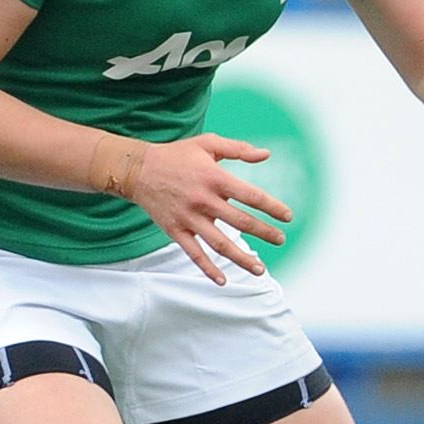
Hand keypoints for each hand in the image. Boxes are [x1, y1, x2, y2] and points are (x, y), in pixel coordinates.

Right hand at [127, 134, 293, 284]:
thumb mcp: (207, 144)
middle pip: (241, 222)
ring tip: (261, 270)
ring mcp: (189, 218)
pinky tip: (223, 280)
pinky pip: (193, 253)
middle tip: (281, 239)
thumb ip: (238, 149)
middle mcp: (204, 200)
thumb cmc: (176, 155)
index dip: (272, 207)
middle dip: (265, 233)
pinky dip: (207, 268)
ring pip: (220, 243)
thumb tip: (266, 154)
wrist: (135, 169)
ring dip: (242, 258)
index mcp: (215, 178)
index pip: (251, 196)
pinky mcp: (174, 230)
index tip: (288, 217)